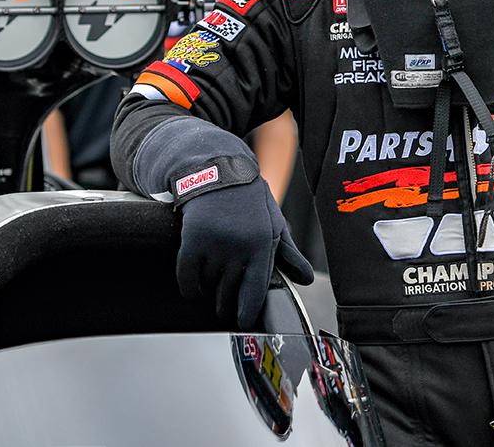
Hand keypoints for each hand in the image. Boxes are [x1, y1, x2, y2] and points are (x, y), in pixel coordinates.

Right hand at [177, 177, 313, 327]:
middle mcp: (239, 246)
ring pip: (207, 286)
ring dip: (208, 291)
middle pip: (227, 294)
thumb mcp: (273, 224)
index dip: (246, 312)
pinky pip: (187, 277)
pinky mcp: (192, 240)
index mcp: (262, 244)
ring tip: (211, 285)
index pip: (254, 291)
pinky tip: (193, 287)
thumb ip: (288, 254)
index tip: (242, 322)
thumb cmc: (250, 202)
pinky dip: (189, 287)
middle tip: (224, 306)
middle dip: (225, 304)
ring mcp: (214, 244)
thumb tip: (305, 279)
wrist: (218, 172)